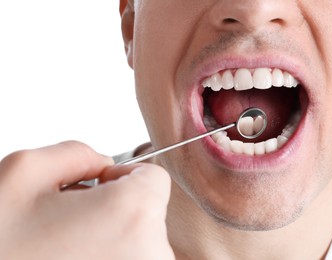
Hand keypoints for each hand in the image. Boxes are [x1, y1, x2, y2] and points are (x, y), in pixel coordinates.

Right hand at [0, 141, 173, 259]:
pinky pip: (134, 259)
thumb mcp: (26, 171)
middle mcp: (152, 252)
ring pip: (141, 239)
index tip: (95, 189)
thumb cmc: (0, 242)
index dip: (123, 177)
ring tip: (68, 246)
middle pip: (149, 210)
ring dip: (112, 235)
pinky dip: (111, 255)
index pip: (155, 179)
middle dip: (116, 207)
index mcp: (133, 213)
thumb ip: (79, 153)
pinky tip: (75, 259)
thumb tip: (105, 164)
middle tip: (72, 222)